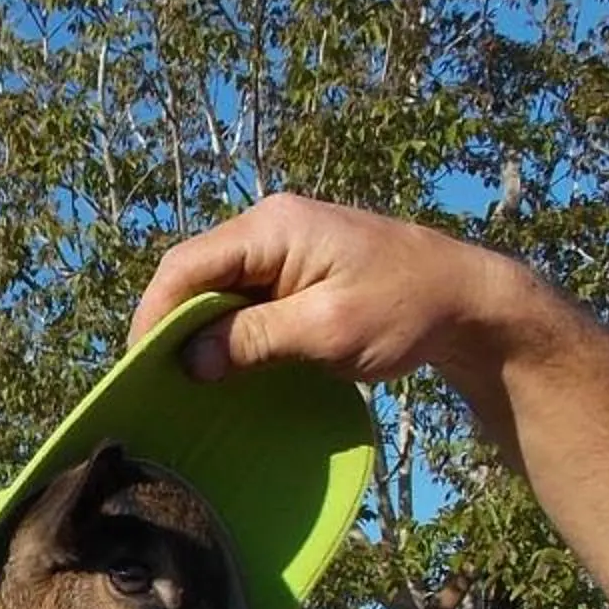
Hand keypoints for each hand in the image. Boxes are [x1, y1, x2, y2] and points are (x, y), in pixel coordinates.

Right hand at [130, 195, 552, 423]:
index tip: (141, 369)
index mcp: (273, 227)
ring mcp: (284, 245)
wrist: (468, 301)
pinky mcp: (297, 268)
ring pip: (217, 288)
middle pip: (195, 274)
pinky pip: (244, 296)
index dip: (154, 317)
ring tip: (185, 380)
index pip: (186, 265)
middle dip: (172, 326)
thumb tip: (188, 359)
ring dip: (201, 331)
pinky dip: (229, 330)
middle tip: (158, 382)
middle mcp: (270, 226)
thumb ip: (255, 339)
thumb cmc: (405, 310)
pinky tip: (225, 365)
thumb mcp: (326, 330)